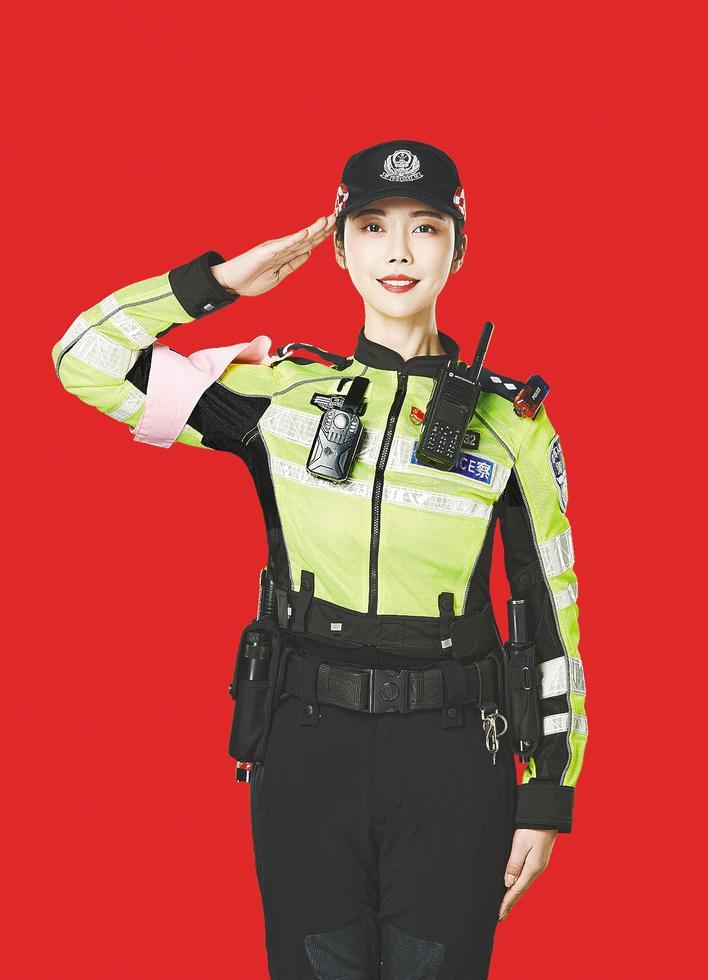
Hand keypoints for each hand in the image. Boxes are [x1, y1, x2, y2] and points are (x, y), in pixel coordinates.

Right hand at [210, 213, 335, 297]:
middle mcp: (282, 248)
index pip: (307, 244)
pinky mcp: (265, 251)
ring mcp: (274, 248)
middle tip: (336, 217)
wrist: (231, 283)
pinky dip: (294, 239)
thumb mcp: (279, 275)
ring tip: (325, 221)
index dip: (321, 236)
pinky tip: (305, 233)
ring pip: (297, 238)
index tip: (334, 228)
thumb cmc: (252, 279)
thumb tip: (308, 253)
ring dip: (312, 230)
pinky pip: (283, 245)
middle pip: (306, 238)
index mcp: (286, 254)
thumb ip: (293, 264)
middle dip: (322, 229)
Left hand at [498, 828, 557, 920]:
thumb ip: (514, 864)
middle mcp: (537, 869)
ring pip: (523, 884)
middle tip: (500, 916)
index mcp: (532, 868)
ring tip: (506, 905)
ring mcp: (539, 864)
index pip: (516, 890)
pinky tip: (514, 885)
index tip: (498, 915)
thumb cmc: (532, 827)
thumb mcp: (520, 844)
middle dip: (510, 903)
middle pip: (520, 890)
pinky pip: (526, 876)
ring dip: (514, 894)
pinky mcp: (538, 858)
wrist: (547, 814)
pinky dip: (518, 884)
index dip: (506, 903)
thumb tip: (508, 883)